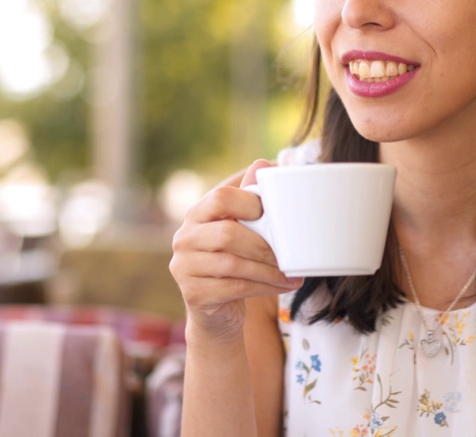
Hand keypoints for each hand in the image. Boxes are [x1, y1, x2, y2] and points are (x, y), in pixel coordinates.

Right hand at [169, 159, 302, 341]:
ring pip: (233, 263)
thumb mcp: (240, 229)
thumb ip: (248, 199)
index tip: (271, 215)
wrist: (215, 311)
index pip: (220, 197)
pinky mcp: (193, 294)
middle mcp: (184, 238)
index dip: (249, 203)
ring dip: (269, 270)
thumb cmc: (232, 262)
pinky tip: (283, 285)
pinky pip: (235, 287)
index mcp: (196, 215)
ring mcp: (184, 267)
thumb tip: (265, 164)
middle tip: (288, 255)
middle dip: (263, 245)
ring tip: (291, 273)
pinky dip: (264, 286)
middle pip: (227, 233)